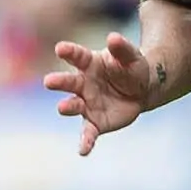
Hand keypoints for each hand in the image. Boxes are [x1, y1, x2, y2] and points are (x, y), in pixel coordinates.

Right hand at [44, 32, 159, 156]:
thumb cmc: (131, 68)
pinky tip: (83, 151)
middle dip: (59, 81)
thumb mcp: (132, 57)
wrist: (141, 90)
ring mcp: (87, 104)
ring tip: (62, 107)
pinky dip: (85, 142)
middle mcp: (83, 84)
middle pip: (69, 82)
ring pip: (74, 106)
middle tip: (49, 81)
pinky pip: (88, 133)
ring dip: (67, 107)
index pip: (77, 56)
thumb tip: (113, 38)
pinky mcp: (95, 122)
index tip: (60, 48)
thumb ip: (122, 49)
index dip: (69, 52)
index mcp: (89, 64)